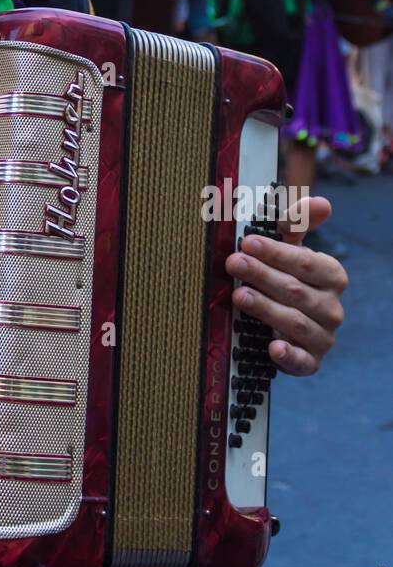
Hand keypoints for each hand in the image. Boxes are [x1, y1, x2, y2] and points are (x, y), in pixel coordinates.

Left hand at [225, 195, 345, 376]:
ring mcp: (323, 337)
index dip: (276, 252)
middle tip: (234, 264)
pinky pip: (303, 362)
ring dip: (266, 308)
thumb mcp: (290, 248)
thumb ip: (298, 224)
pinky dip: (288, 355)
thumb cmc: (288, 275)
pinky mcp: (311, 362)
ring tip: (238, 296)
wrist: (286, 320)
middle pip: (295, 290)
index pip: (304, 262)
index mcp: (331, 275)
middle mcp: (332, 308)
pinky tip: (272, 346)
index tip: (247, 242)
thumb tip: (323, 203)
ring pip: (295, 323)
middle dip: (262, 275)